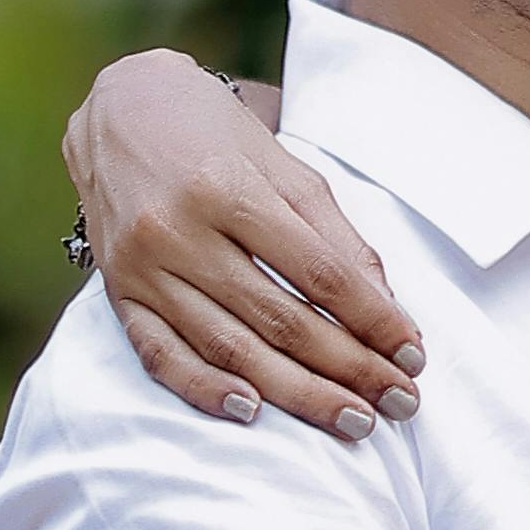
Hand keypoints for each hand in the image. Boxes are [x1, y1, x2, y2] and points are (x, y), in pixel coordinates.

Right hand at [69, 44, 427, 439]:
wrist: (116, 110)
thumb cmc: (212, 130)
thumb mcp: (280, 161)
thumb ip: (332, 231)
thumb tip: (384, 303)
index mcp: (229, 188)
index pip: (319, 273)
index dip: (373, 320)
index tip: (413, 354)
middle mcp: (180, 231)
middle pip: (279, 318)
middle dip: (349, 368)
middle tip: (400, 402)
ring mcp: (142, 267)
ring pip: (228, 346)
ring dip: (296, 393)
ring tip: (352, 419)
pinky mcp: (118, 292)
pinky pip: (159, 354)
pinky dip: (204, 389)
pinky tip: (253, 413)